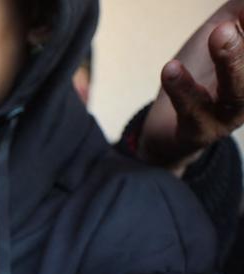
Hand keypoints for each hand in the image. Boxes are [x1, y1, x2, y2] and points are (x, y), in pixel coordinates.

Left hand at [139, 2, 243, 174]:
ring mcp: (230, 115)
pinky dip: (182, 89)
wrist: (165, 126)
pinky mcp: (199, 132)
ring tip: (218, 33)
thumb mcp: (222, 30)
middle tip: (231, 23)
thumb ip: (240, 10)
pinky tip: (170, 68)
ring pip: (237, 91)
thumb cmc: (199, 72)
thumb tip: (243, 2)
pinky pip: (193, 111)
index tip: (241, 12)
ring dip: (230, 60)